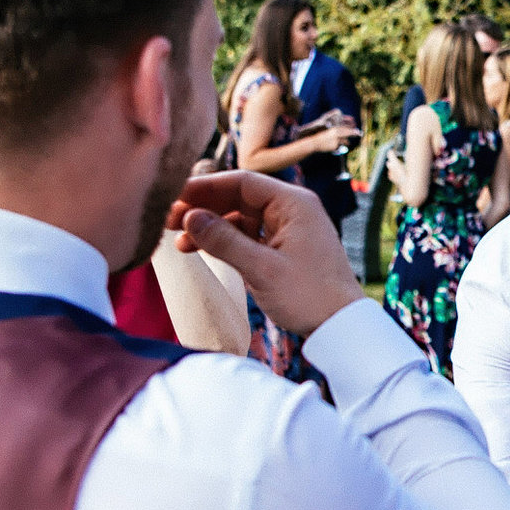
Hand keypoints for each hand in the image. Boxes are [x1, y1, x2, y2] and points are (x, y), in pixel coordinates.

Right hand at [170, 171, 361, 333]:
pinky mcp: (284, 248)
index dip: (205, 187)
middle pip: (238, 198)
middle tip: (169, 220)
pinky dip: (225, 242)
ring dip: (211, 227)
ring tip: (180, 242)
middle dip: (203, 208)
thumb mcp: (262, 269)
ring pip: (240, 218)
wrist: (341, 326)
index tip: (175, 197)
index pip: (242, 182)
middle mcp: (292, 210)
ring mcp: (288, 229)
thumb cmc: (310, 296)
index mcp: (294, 203)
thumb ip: (224, 241)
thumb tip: (190, 218)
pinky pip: (248, 236)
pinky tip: (200, 250)